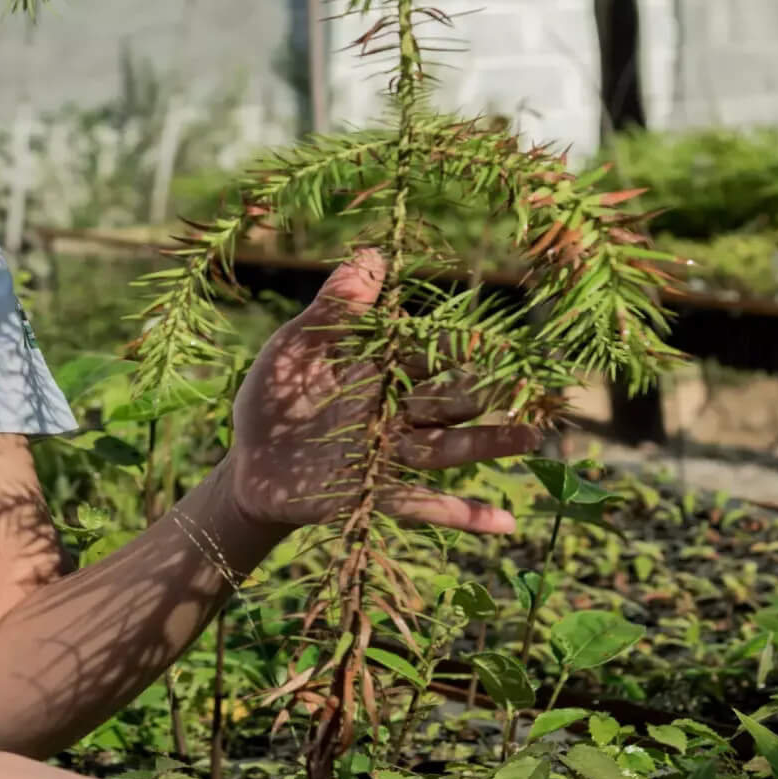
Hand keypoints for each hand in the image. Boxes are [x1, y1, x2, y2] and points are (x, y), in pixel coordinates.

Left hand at [226, 247, 539, 534]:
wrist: (243, 464)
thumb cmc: (272, 399)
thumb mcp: (296, 349)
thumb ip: (334, 309)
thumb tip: (373, 255)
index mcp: (377, 373)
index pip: (428, 356)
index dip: (460, 348)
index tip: (500, 340)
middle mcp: (392, 414)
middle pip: (448, 401)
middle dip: (489, 393)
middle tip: (533, 385)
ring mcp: (385, 455)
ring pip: (445, 448)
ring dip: (488, 444)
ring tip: (530, 436)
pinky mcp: (371, 493)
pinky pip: (421, 505)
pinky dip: (462, 514)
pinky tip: (504, 524)